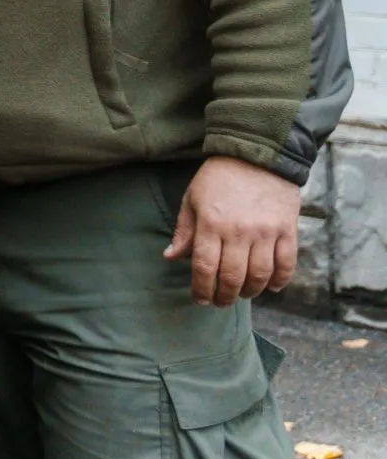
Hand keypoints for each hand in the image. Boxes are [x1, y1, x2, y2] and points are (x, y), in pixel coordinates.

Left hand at [164, 154, 303, 305]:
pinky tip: (271, 287)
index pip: (205, 267)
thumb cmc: (218, 178)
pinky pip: (286, 264)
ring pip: (260, 275)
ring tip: (243, 294)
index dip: (201, 289)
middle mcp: (238, 231)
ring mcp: (265, 232)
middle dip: (225, 296)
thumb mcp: (193, 198)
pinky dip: (280, 280)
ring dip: (251, 291)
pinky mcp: (288, 230)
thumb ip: (184, 230)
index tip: (200, 299)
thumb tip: (171, 257)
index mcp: (211, 224)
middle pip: (233, 277)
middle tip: (221, 302)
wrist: (257, 155)